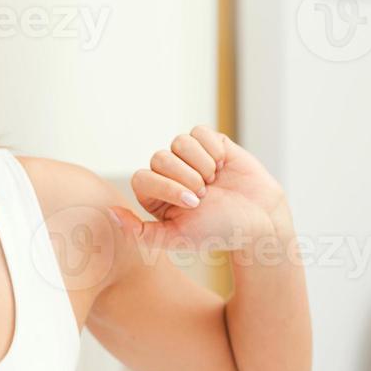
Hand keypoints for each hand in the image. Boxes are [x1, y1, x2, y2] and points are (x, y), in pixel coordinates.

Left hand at [112, 126, 287, 250]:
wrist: (260, 221)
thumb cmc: (218, 232)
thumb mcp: (176, 239)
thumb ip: (140, 232)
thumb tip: (110, 214)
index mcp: (156, 196)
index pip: (142, 177)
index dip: (168, 187)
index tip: (193, 204)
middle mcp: (169, 175)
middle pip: (159, 157)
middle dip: (186, 177)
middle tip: (205, 195)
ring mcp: (190, 158)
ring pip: (179, 142)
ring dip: (201, 163)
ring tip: (214, 181)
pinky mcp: (211, 144)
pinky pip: (200, 132)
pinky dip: (213, 149)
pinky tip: (224, 166)